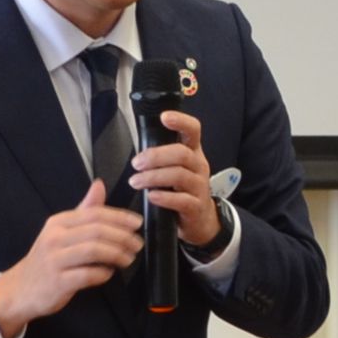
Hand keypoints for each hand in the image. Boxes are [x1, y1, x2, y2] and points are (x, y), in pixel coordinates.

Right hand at [0, 182, 140, 337]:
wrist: (21, 289)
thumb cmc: (48, 259)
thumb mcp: (62, 231)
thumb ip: (84, 210)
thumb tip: (99, 185)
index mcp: (58, 222)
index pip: (94, 214)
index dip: (120, 217)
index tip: (137, 223)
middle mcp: (55, 238)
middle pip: (97, 231)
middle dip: (123, 237)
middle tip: (137, 244)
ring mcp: (55, 260)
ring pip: (94, 250)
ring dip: (117, 254)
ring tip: (128, 258)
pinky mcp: (58, 282)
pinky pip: (88, 275)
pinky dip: (104, 273)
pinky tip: (109, 273)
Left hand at [131, 109, 222, 247]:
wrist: (200, 220)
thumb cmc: (182, 190)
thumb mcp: (177, 168)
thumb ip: (162, 156)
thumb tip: (138, 148)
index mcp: (193, 152)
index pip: (193, 130)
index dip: (181, 121)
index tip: (164, 117)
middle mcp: (199, 166)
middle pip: (182, 153)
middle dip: (156, 156)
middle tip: (136, 163)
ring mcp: (199, 186)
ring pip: (179, 175)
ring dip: (153, 177)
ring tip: (136, 181)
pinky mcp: (196, 206)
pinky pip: (181, 200)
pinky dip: (164, 198)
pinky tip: (151, 196)